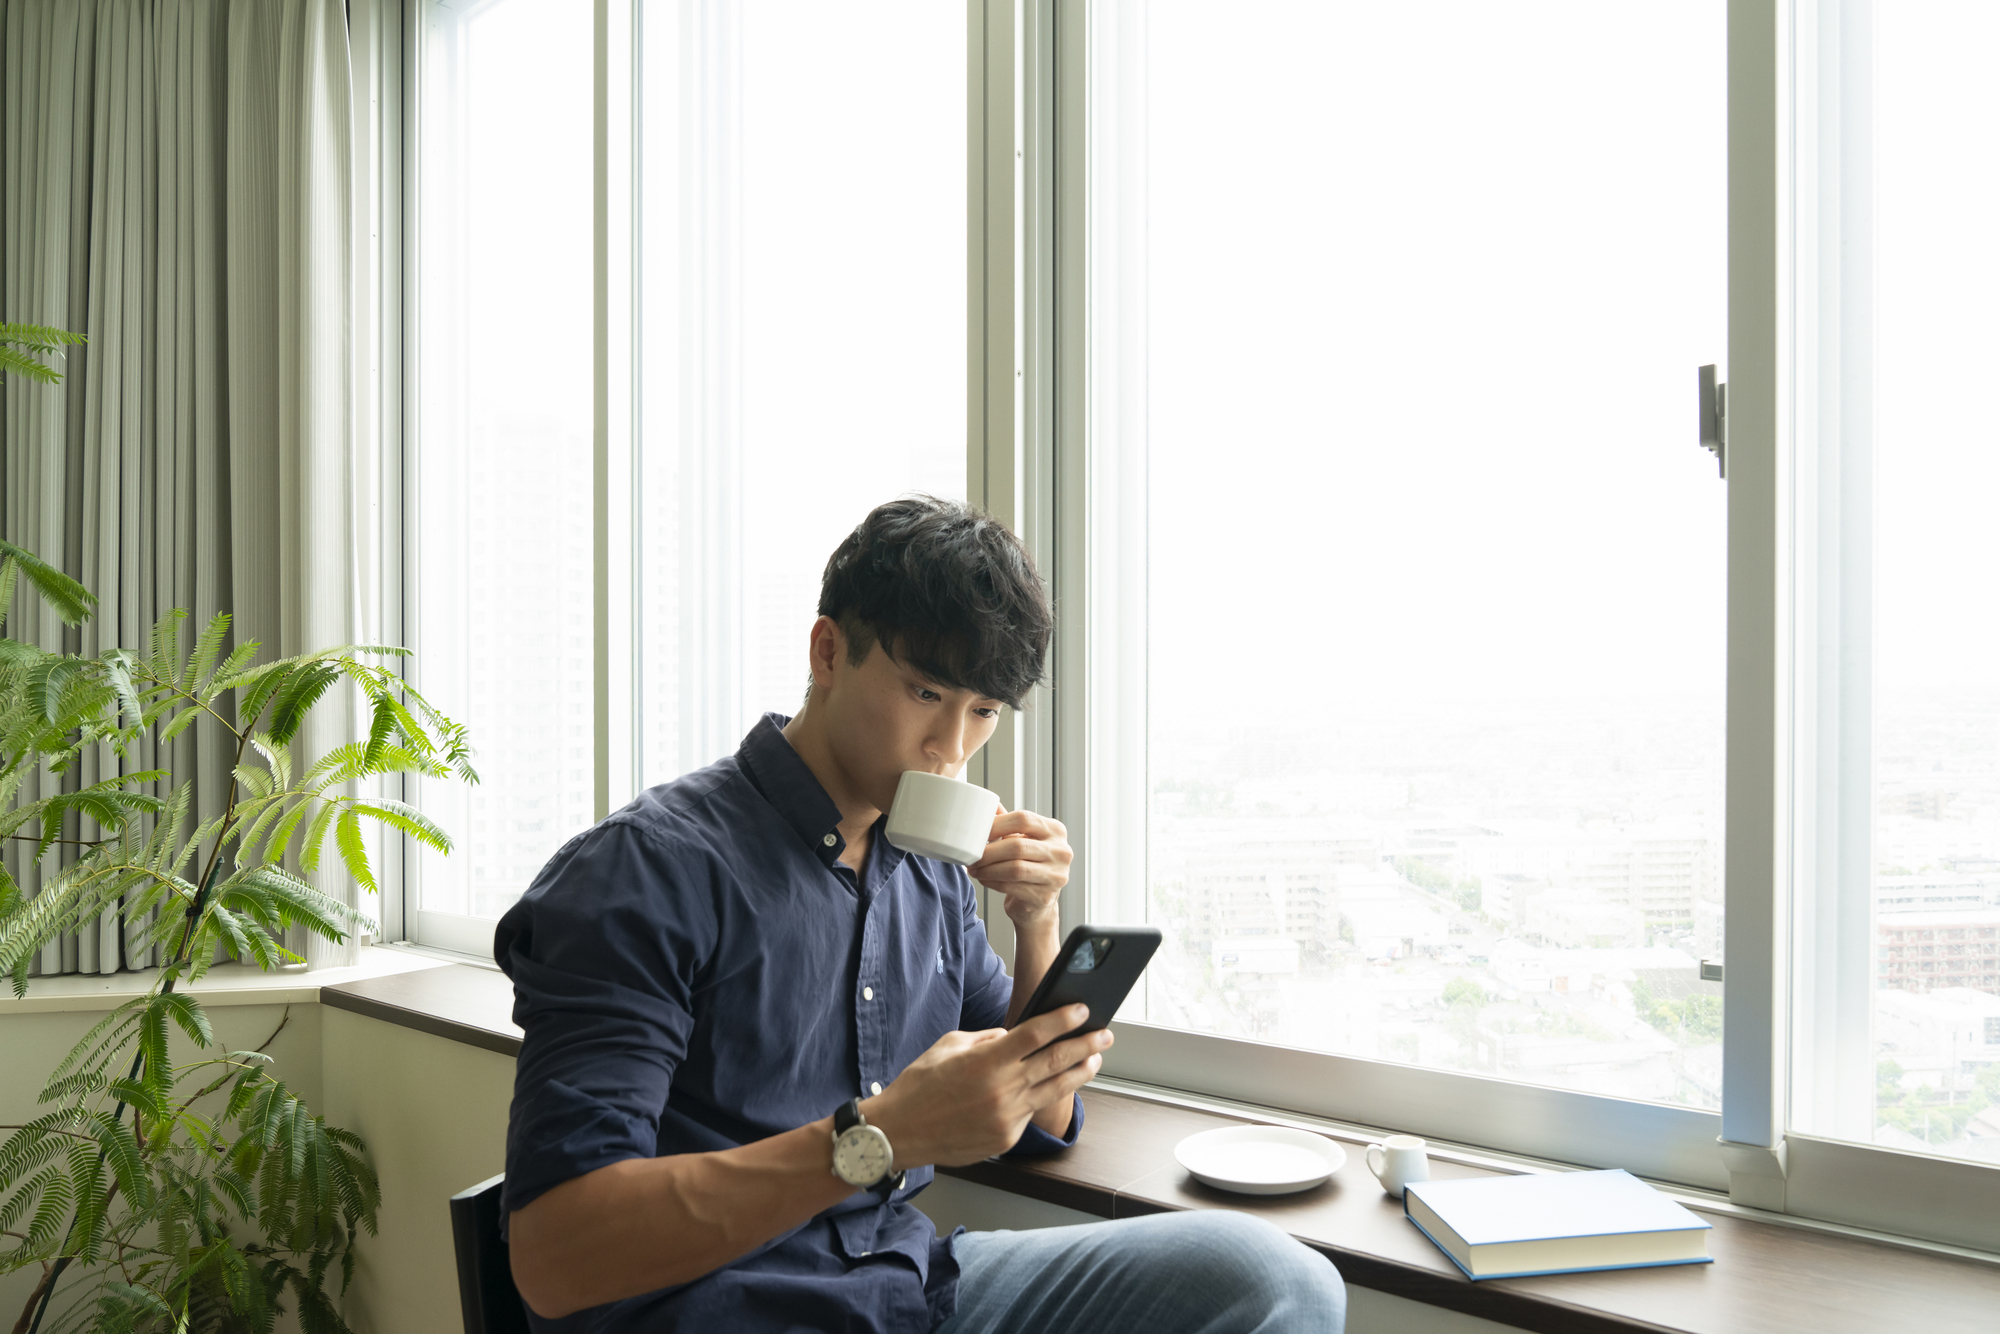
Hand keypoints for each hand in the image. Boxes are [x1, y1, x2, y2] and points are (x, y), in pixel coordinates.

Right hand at [862, 1005, 1110, 1167]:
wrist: (899, 1133)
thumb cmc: (919, 1085)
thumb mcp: (950, 1046)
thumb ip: (987, 1039)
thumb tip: (1013, 1037)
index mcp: (988, 1061)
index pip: (1036, 1034)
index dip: (1064, 1020)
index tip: (1084, 1009)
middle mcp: (1003, 1089)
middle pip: (1056, 1062)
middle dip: (1085, 1045)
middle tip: (1105, 1035)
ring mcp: (1007, 1117)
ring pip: (1054, 1091)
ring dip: (1078, 1073)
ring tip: (1093, 1059)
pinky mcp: (1006, 1139)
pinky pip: (1029, 1113)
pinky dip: (1038, 1098)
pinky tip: (1045, 1088)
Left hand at [968, 807, 1071, 927]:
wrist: (1039, 900)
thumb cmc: (1029, 864)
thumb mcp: (1023, 838)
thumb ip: (1008, 821)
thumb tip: (986, 803)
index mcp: (1055, 830)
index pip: (1024, 819)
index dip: (997, 824)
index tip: (978, 832)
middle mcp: (1061, 852)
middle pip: (1017, 846)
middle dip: (989, 851)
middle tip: (972, 855)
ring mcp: (1056, 876)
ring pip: (1014, 869)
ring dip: (988, 868)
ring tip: (974, 868)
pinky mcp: (1045, 897)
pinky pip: (1012, 887)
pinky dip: (992, 882)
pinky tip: (984, 879)